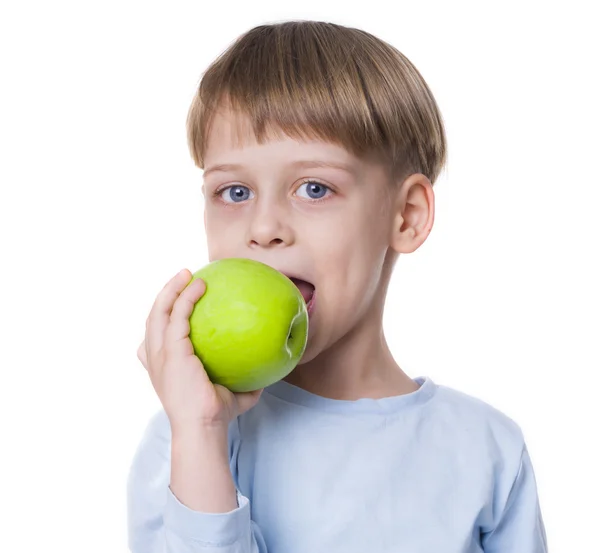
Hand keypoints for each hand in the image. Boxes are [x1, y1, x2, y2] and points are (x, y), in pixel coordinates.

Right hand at [137, 268, 262, 430]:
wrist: (204, 428)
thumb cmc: (217, 414)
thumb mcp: (232, 392)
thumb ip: (246, 379)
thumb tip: (269, 368)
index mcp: (163, 366)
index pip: (155, 334)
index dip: (163, 313)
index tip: (179, 299)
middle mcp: (155, 358)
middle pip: (153, 316)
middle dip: (165, 293)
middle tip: (183, 277)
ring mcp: (159, 354)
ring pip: (159, 311)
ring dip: (171, 288)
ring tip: (186, 273)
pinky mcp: (170, 351)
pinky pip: (177, 316)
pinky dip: (186, 297)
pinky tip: (200, 286)